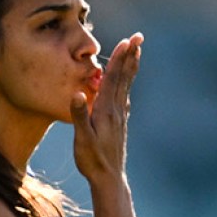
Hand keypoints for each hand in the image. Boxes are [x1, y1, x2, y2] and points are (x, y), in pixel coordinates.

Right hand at [70, 33, 142, 185]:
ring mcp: (120, 117)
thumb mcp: (81, 139)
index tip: (128, 41)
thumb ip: (79, 115)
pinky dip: (126, 85)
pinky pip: (123, 98)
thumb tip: (78, 93)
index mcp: (106, 110)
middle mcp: (116, 110)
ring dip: (130, 67)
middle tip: (139, 37)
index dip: (120, 59)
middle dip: (130, 56)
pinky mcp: (119, 125)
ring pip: (126, 86)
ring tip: (136, 52)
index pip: (114, 79)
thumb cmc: (92, 160)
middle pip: (124, 78)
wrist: (109, 179)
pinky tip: (127, 85)